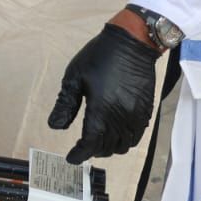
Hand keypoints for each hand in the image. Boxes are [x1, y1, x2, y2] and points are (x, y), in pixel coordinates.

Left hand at [47, 23, 160, 164]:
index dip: (80, 153)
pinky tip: (116, 133)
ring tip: (98, 141)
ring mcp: (136, 115)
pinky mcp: (146, 111)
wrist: (132, 44)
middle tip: (82, 147)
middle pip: (107, 147)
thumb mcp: (74, 77)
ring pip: (124, 145)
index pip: (91, 142)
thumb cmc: (100, 57)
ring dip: (109, 147)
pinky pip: (137, 136)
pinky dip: (125, 141)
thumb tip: (55, 126)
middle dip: (93, 150)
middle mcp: (121, 117)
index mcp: (101, 109)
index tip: (72, 157)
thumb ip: (65, 105)